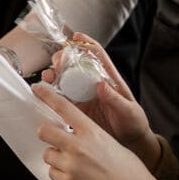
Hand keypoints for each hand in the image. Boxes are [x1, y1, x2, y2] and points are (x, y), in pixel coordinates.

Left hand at [35, 83, 156, 179]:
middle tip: (54, 137)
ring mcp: (72, 165)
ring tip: (73, 162)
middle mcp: (78, 145)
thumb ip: (86, 133)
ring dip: (55, 157)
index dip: (47, 95)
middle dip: (45, 133)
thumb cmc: (125, 166)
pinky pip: (52, 173)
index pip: (63, 107)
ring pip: (47, 154)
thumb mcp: (107, 139)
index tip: (37, 88)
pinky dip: (59, 173)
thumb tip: (69, 130)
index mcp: (90, 130)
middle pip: (44, 131)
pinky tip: (75, 175)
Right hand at [41, 35, 157, 165]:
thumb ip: (115, 99)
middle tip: (57, 61)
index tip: (77, 36)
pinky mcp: (77, 109)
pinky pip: (62, 98)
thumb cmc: (133, 123)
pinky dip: (52, 93)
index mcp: (109, 79)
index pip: (98, 56)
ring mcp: (84, 96)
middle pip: (76, 65)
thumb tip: (102, 85)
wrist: (129, 143)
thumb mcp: (128, 111)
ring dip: (55, 75)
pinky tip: (45, 92)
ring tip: (48, 76)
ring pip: (65, 80)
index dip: (87, 44)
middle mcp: (93, 85)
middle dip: (64, 58)